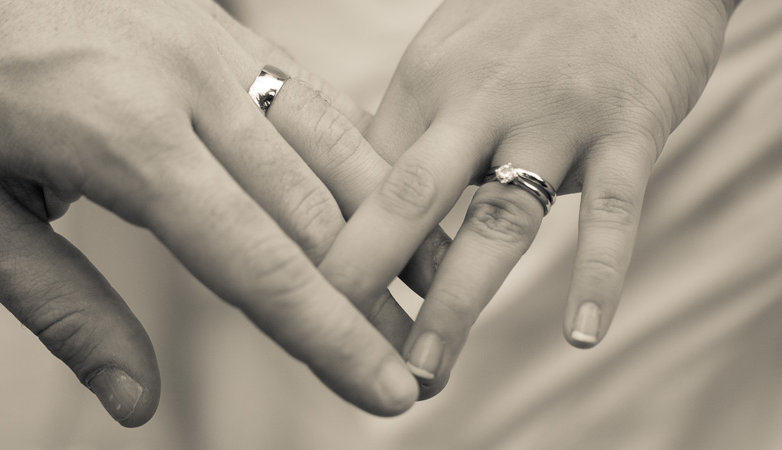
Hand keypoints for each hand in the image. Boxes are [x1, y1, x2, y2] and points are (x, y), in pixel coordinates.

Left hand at [0, 0, 443, 422]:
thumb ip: (62, 307)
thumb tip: (135, 399)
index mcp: (126, 139)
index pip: (258, 262)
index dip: (329, 336)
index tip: (383, 389)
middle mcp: (190, 86)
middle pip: (312, 214)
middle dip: (369, 301)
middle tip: (412, 364)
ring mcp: (213, 43)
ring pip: (331, 148)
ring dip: (386, 227)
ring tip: (426, 288)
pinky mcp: (219, 23)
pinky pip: (309, 92)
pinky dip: (354, 154)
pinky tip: (381, 196)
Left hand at [318, 0, 736, 396]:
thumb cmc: (530, 18)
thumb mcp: (454, 55)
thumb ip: (419, 128)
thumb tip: (373, 202)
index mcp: (425, 82)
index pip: (363, 178)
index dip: (334, 245)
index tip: (310, 304)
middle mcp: (477, 98)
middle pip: (407, 198)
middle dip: (367, 278)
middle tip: (340, 351)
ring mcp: (553, 112)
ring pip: (497, 218)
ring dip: (457, 301)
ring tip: (428, 369)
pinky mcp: (628, 124)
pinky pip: (612, 209)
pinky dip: (597, 274)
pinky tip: (581, 335)